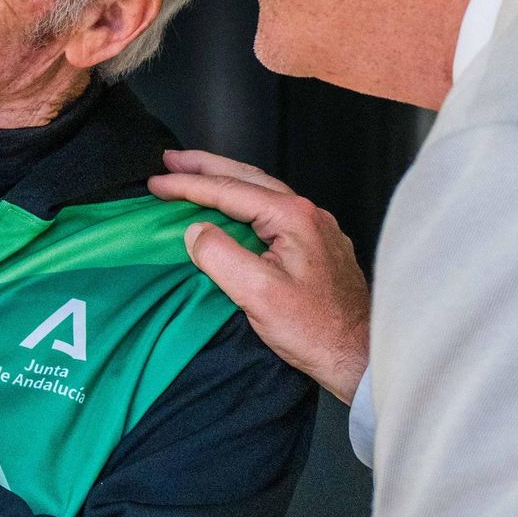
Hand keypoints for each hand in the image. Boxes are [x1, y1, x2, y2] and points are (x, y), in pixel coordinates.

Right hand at [148, 149, 370, 403]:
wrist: (360, 356)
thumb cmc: (315, 331)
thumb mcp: (257, 294)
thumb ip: (220, 255)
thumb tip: (195, 231)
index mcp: (293, 217)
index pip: (229, 190)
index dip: (188, 185)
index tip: (156, 184)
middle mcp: (308, 214)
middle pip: (246, 177)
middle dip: (205, 166)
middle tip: (170, 160)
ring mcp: (315, 228)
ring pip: (261, 190)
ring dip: (224, 180)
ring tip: (194, 174)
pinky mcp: (316, 245)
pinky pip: (272, 208)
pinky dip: (243, 199)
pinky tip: (232, 207)